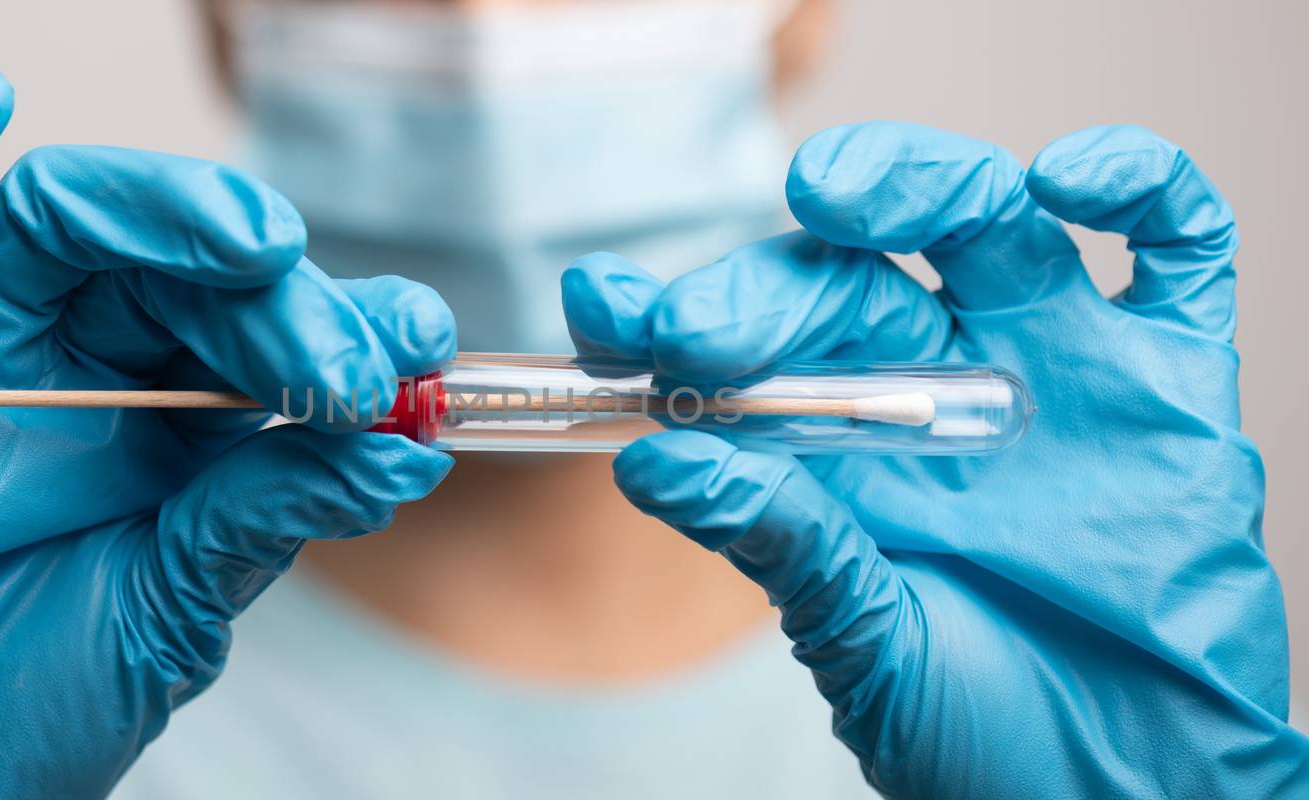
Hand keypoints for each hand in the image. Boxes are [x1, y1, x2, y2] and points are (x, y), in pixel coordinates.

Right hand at [0, 68, 453, 797]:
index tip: (417, 343)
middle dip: (276, 291)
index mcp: (169, 413)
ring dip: (165, 212)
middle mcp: (75, 364)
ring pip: (59, 220)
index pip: (259, 317)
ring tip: (257, 247)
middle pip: (175, 259)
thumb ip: (274, 514)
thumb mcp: (183, 603)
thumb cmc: (46, 694)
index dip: (342, 314)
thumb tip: (407, 449)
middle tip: (343, 358)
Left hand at [563, 122, 1306, 796]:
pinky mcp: (1172, 376)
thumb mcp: (865, 640)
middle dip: (762, 289)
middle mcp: (938, 386)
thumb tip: (650, 461)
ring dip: (907, 182)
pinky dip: (1134, 186)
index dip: (669, 316)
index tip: (603, 310)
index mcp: (845, 446)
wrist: (1138, 794)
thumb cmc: (991, 734)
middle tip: (697, 331)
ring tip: (834, 196)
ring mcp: (1055, 368)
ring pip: (981, 217)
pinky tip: (1067, 183)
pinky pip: (1173, 244)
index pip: (746, 344)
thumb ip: (781, 543)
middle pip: (846, 274)